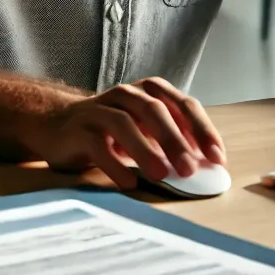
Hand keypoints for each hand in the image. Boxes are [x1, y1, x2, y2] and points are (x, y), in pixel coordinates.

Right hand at [24, 77, 225, 189]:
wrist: (57, 124)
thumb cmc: (112, 130)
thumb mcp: (145, 129)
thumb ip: (171, 140)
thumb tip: (205, 167)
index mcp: (149, 92)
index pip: (183, 105)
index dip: (202, 129)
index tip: (217, 158)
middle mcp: (126, 94)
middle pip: (155, 111)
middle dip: (175, 140)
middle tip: (190, 169)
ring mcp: (100, 109)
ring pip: (125, 123)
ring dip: (146, 149)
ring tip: (162, 175)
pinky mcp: (78, 130)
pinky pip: (98, 145)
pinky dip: (114, 164)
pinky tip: (128, 183)